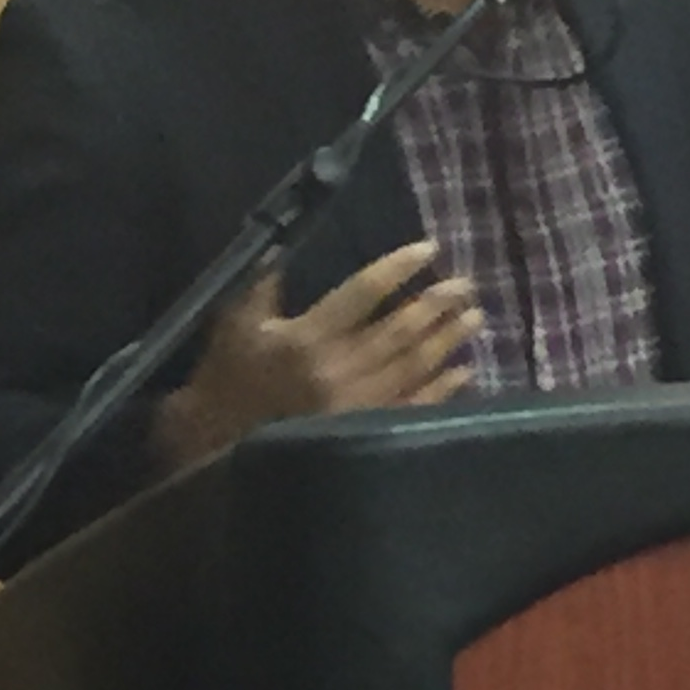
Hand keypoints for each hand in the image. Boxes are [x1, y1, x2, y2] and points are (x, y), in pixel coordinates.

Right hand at [154, 240, 481, 473]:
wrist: (214, 448)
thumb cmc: (225, 380)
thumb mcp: (234, 324)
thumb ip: (262, 283)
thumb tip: (283, 241)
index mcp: (306, 337)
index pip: (361, 293)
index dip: (397, 269)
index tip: (428, 249)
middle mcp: (337, 369)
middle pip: (398, 330)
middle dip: (436, 304)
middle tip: (466, 285)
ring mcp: (356, 405)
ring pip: (413, 366)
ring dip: (447, 340)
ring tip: (474, 317)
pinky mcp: (366, 432)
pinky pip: (414, 407)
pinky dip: (443, 389)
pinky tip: (464, 371)